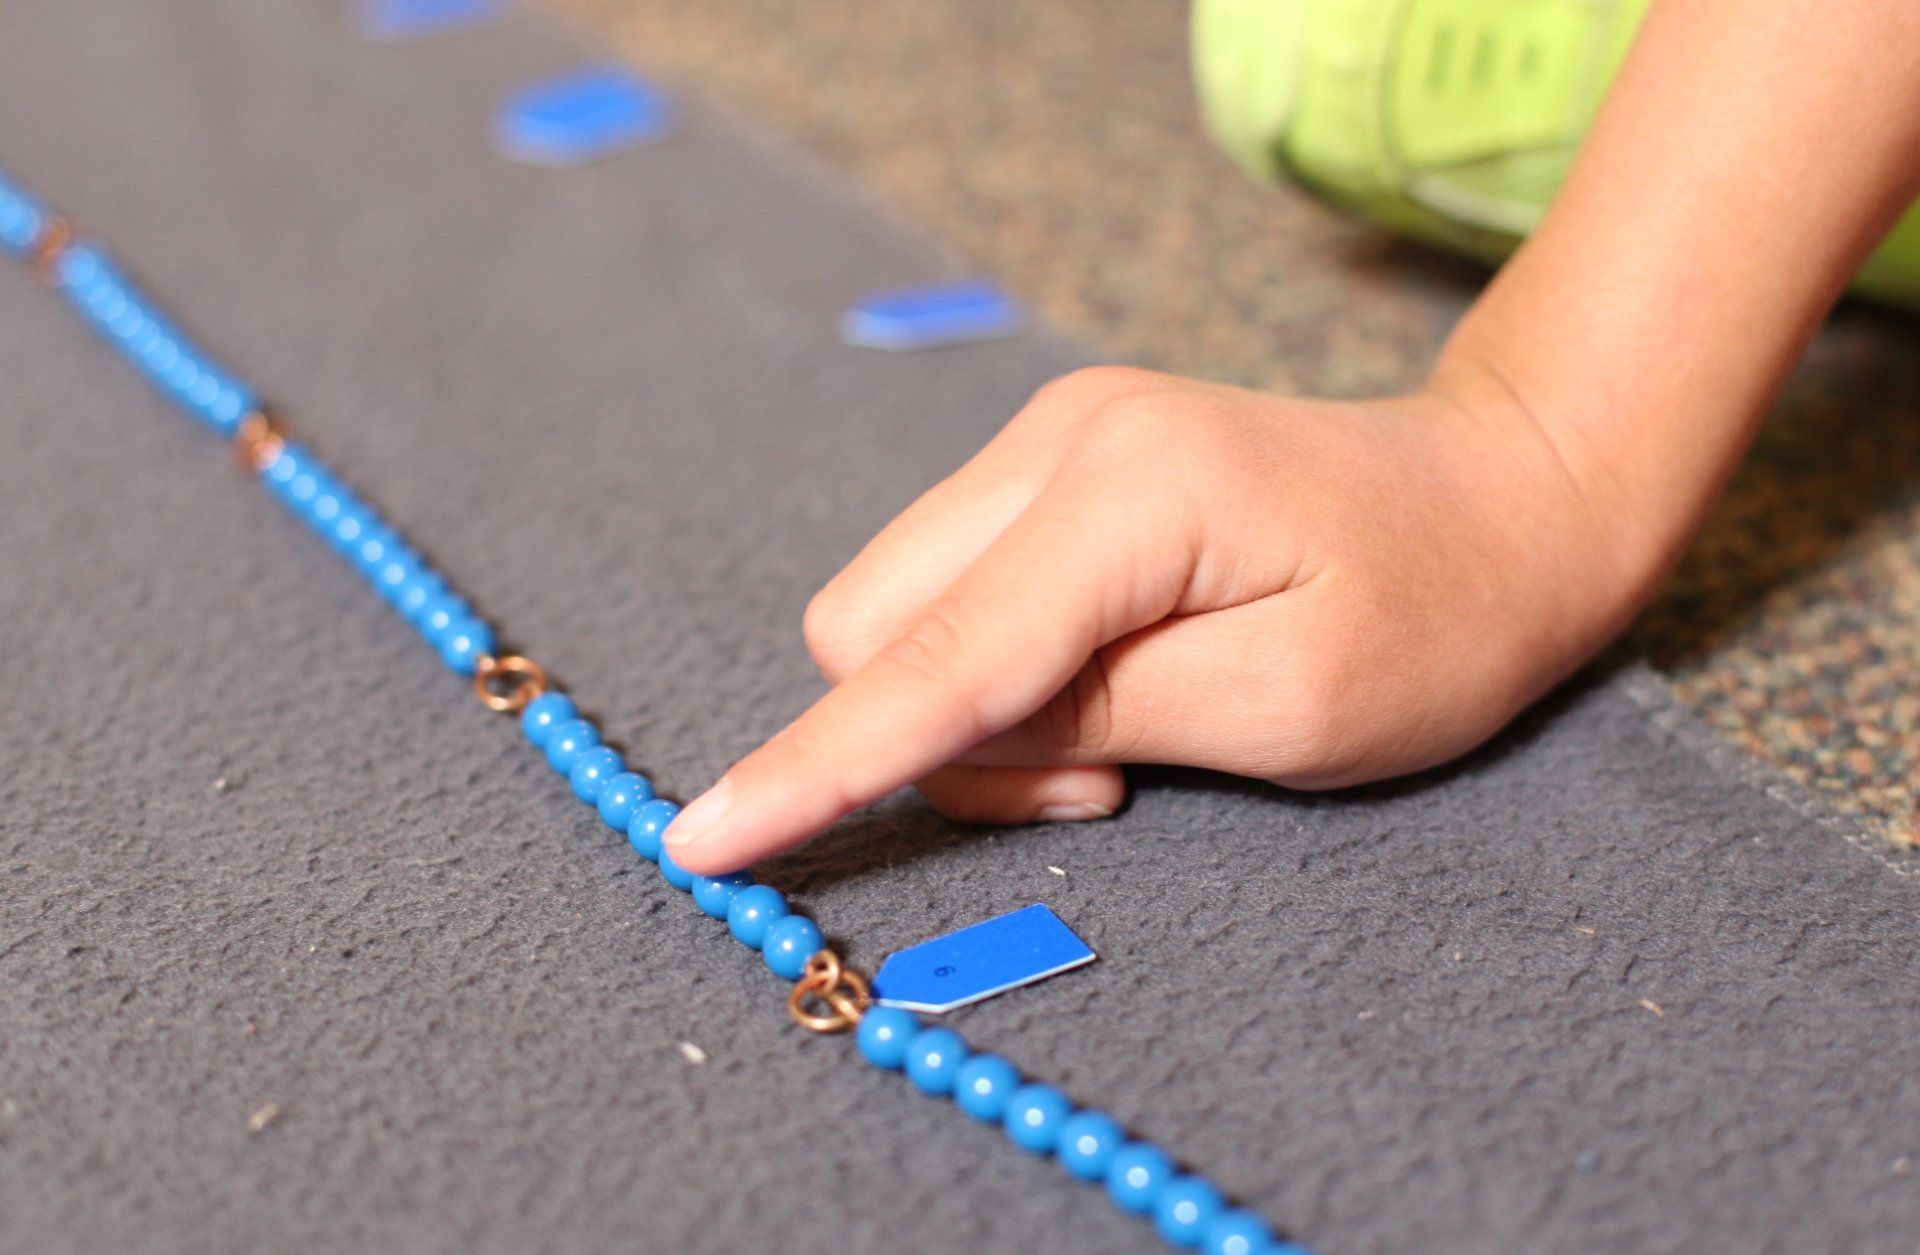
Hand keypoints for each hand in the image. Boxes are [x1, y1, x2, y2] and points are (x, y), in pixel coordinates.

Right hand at [666, 363, 1662, 874]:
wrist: (1502, 494)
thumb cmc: (1435, 617)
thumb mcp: (1286, 711)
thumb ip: (1095, 721)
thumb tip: (947, 732)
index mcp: (1125, 492)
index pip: (934, 656)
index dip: (820, 761)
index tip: (707, 840)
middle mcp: (1058, 439)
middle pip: (874, 621)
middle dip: (937, 736)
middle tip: (1101, 780)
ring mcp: (1049, 438)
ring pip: (900, 606)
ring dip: (976, 706)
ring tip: (1126, 733)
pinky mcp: (1054, 462)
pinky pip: (952, 586)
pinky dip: (997, 663)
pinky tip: (1108, 674)